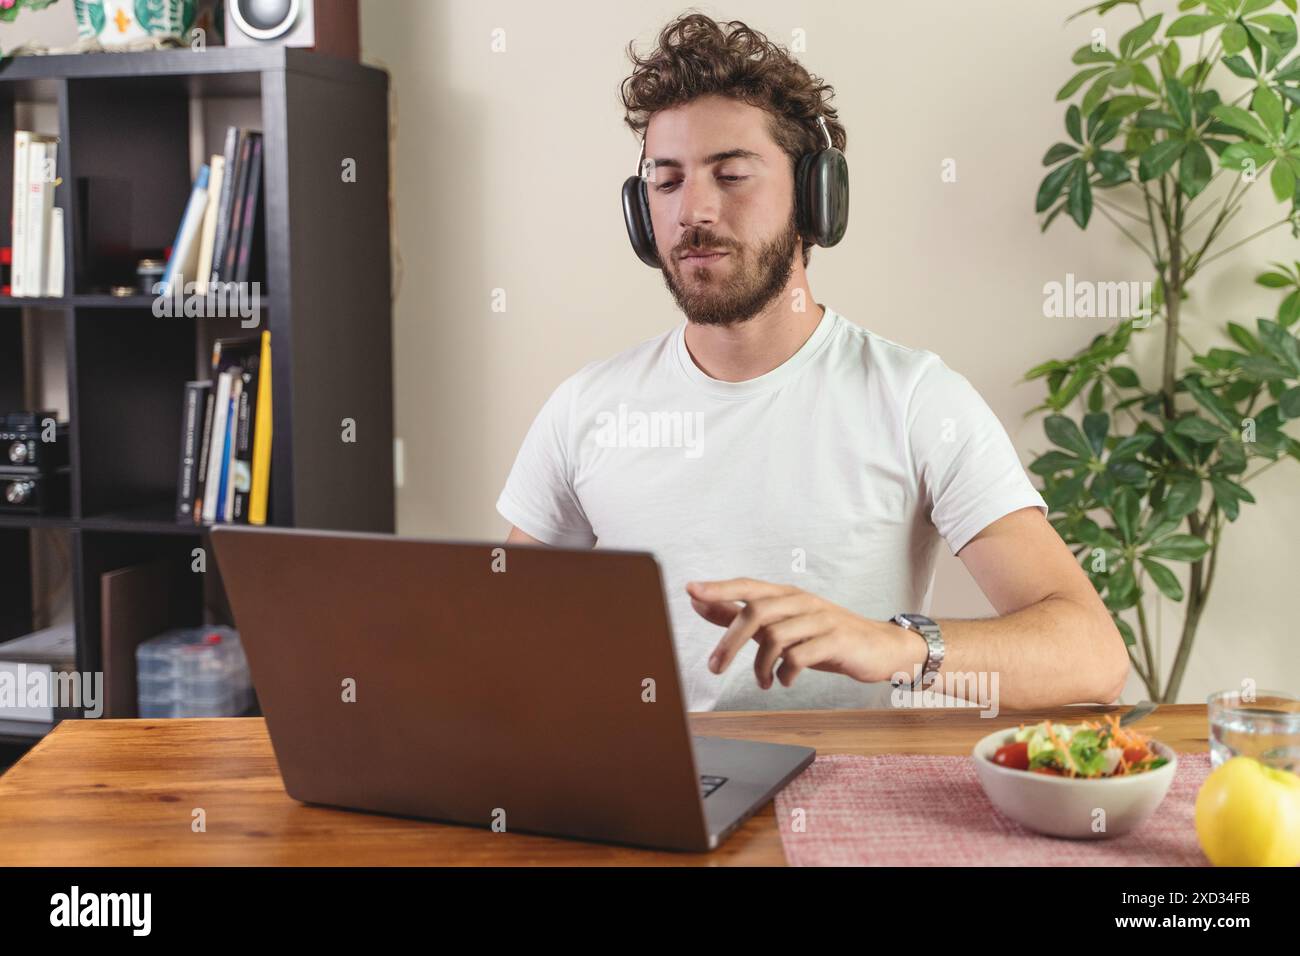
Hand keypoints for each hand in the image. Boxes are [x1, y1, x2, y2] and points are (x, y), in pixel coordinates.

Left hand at [685, 578, 928, 689]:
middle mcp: (801, 601)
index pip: (747, 586)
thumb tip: (701, 603)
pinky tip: (783, 681)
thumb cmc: (825, 637)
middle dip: (730, 642)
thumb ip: (742, 615)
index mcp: (787, 595)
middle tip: (715, 668)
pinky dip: (784, 673)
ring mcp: (820, 619)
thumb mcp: (782, 625)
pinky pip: (799, 656)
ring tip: (762, 682)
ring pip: (775, 636)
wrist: (880, 648)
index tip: (690, 590)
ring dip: (759, 665)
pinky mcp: (836, 640)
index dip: (719, 588)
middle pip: (756, 612)